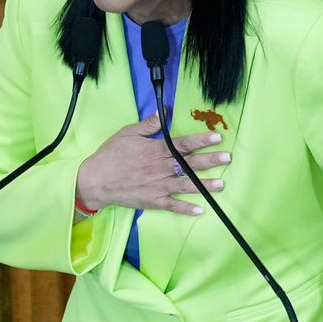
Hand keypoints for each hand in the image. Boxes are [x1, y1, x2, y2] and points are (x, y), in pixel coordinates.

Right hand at [76, 113, 228, 214]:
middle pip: (189, 164)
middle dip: (210, 161)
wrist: (95, 180)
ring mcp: (158, 186)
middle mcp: (160, 168)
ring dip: (205, 185)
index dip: (201, 141)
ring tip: (221, 185)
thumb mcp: (128, 133)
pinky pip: (172, 205)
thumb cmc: (110, 155)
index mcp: (156, 150)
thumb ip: (149, 124)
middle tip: (227, 158)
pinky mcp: (153, 201)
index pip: (183, 144)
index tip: (216, 138)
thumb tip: (165, 111)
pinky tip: (199, 210)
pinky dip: (186, 209)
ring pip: (186, 185)